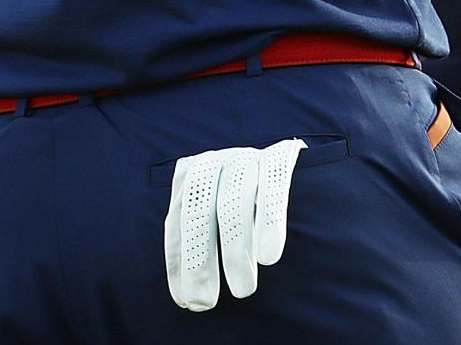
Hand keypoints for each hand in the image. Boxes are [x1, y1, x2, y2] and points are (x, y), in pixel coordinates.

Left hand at [164, 137, 305, 310]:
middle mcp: (212, 162)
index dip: (179, 264)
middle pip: (198, 214)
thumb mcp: (215, 216)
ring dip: (236, 253)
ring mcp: (244, 156)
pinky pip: (272, 190)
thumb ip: (203, 241)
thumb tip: (189, 299)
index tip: (186, 302)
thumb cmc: (246, 203)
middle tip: (205, 304)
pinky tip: (269, 257)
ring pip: (234, 205)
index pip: (176, 223)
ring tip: (243, 291)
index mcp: (189, 176)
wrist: (284, 161)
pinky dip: (270, 224)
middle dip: (199, 263)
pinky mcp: (277, 155)